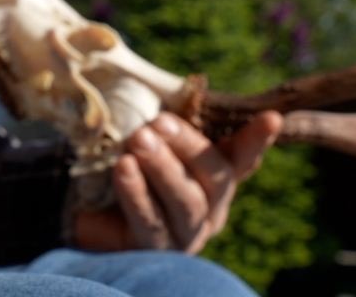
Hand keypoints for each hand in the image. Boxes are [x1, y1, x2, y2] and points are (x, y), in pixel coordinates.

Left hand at [74, 111, 281, 253]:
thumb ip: (164, 126)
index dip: (256, 139)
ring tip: (138, 139)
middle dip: (187, 146)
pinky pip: (150, 222)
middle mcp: (211, 208)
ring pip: (186, 201)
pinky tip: (124, 168)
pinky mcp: (156, 251)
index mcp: (216, 178)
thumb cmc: (125, 166)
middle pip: (214, 178)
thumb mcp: (147, 141)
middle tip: (158, 122)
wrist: (82, 216)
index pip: (242, 158)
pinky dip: (137, 193)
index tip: (272, 118)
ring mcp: (188, 234)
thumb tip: (163, 104)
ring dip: (162, 167)